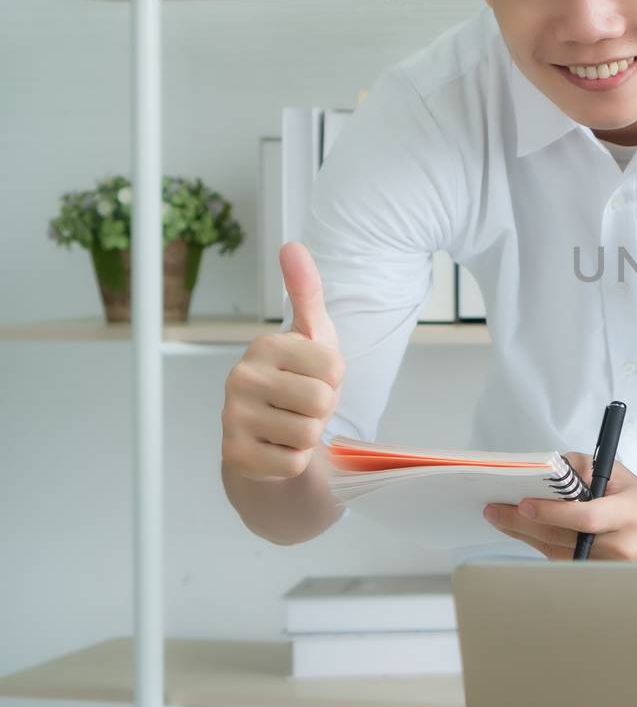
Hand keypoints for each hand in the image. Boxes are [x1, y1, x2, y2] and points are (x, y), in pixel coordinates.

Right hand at [220, 241, 346, 481]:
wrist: (272, 437)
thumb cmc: (299, 381)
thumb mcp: (313, 335)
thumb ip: (306, 291)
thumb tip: (291, 244)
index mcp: (265, 346)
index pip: (334, 367)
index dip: (335, 379)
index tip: (314, 378)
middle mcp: (240, 377)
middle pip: (321, 401)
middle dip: (323, 409)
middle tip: (302, 405)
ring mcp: (232, 418)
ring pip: (308, 434)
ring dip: (308, 435)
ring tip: (290, 425)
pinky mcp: (234, 456)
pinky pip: (291, 462)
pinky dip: (293, 460)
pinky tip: (277, 447)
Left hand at [482, 454, 636, 560]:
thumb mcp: (621, 475)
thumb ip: (586, 467)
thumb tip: (550, 468)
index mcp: (630, 514)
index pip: (585, 518)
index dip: (552, 512)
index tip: (523, 504)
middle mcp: (621, 545)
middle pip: (563, 539)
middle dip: (523, 524)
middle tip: (495, 511)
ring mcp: (610, 568)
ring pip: (557, 553)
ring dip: (525, 535)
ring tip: (501, 517)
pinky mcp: (600, 578)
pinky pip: (562, 561)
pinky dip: (541, 545)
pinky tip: (524, 531)